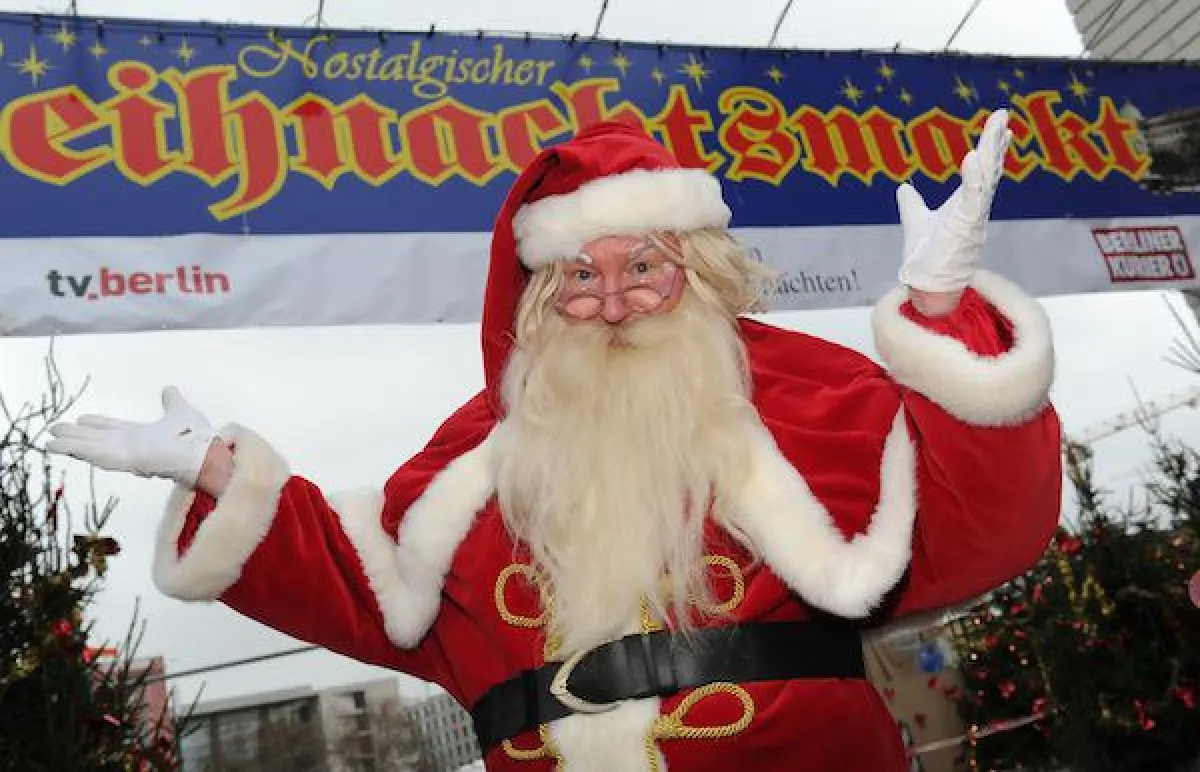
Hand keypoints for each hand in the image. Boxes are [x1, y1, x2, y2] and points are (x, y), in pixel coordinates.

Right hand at [47, 386, 216, 487]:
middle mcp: (129, 445)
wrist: (202, 453)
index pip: (114, 429)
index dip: (97, 425)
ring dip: (69, 443)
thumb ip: (172, 401)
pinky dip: (73, 449)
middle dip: (76, 435)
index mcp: (142, 436)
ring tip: (48, 440)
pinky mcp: (120, 459)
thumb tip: (169, 388)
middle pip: (96, 439)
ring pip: (89, 447)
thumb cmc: (196, 438)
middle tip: (55, 430)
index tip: (82, 420)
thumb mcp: (180, 411)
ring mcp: (123, 453)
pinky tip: (56, 446)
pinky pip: (91, 453)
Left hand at [896, 108, 1012, 295]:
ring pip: (986, 177)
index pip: (982, 171)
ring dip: (991, 151)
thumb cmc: (927, 258)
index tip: (1001, 128)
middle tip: (1003, 115)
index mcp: (965, 204)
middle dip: (996, 141)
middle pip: (989, 168)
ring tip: (997, 126)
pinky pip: (974, 197)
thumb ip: (911, 203)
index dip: (991, 150)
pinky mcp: (966, 225)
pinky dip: (974, 177)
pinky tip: (972, 156)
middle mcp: (974, 208)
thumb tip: (903, 188)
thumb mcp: (915, 221)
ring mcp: (973, 216)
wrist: (927, 283)